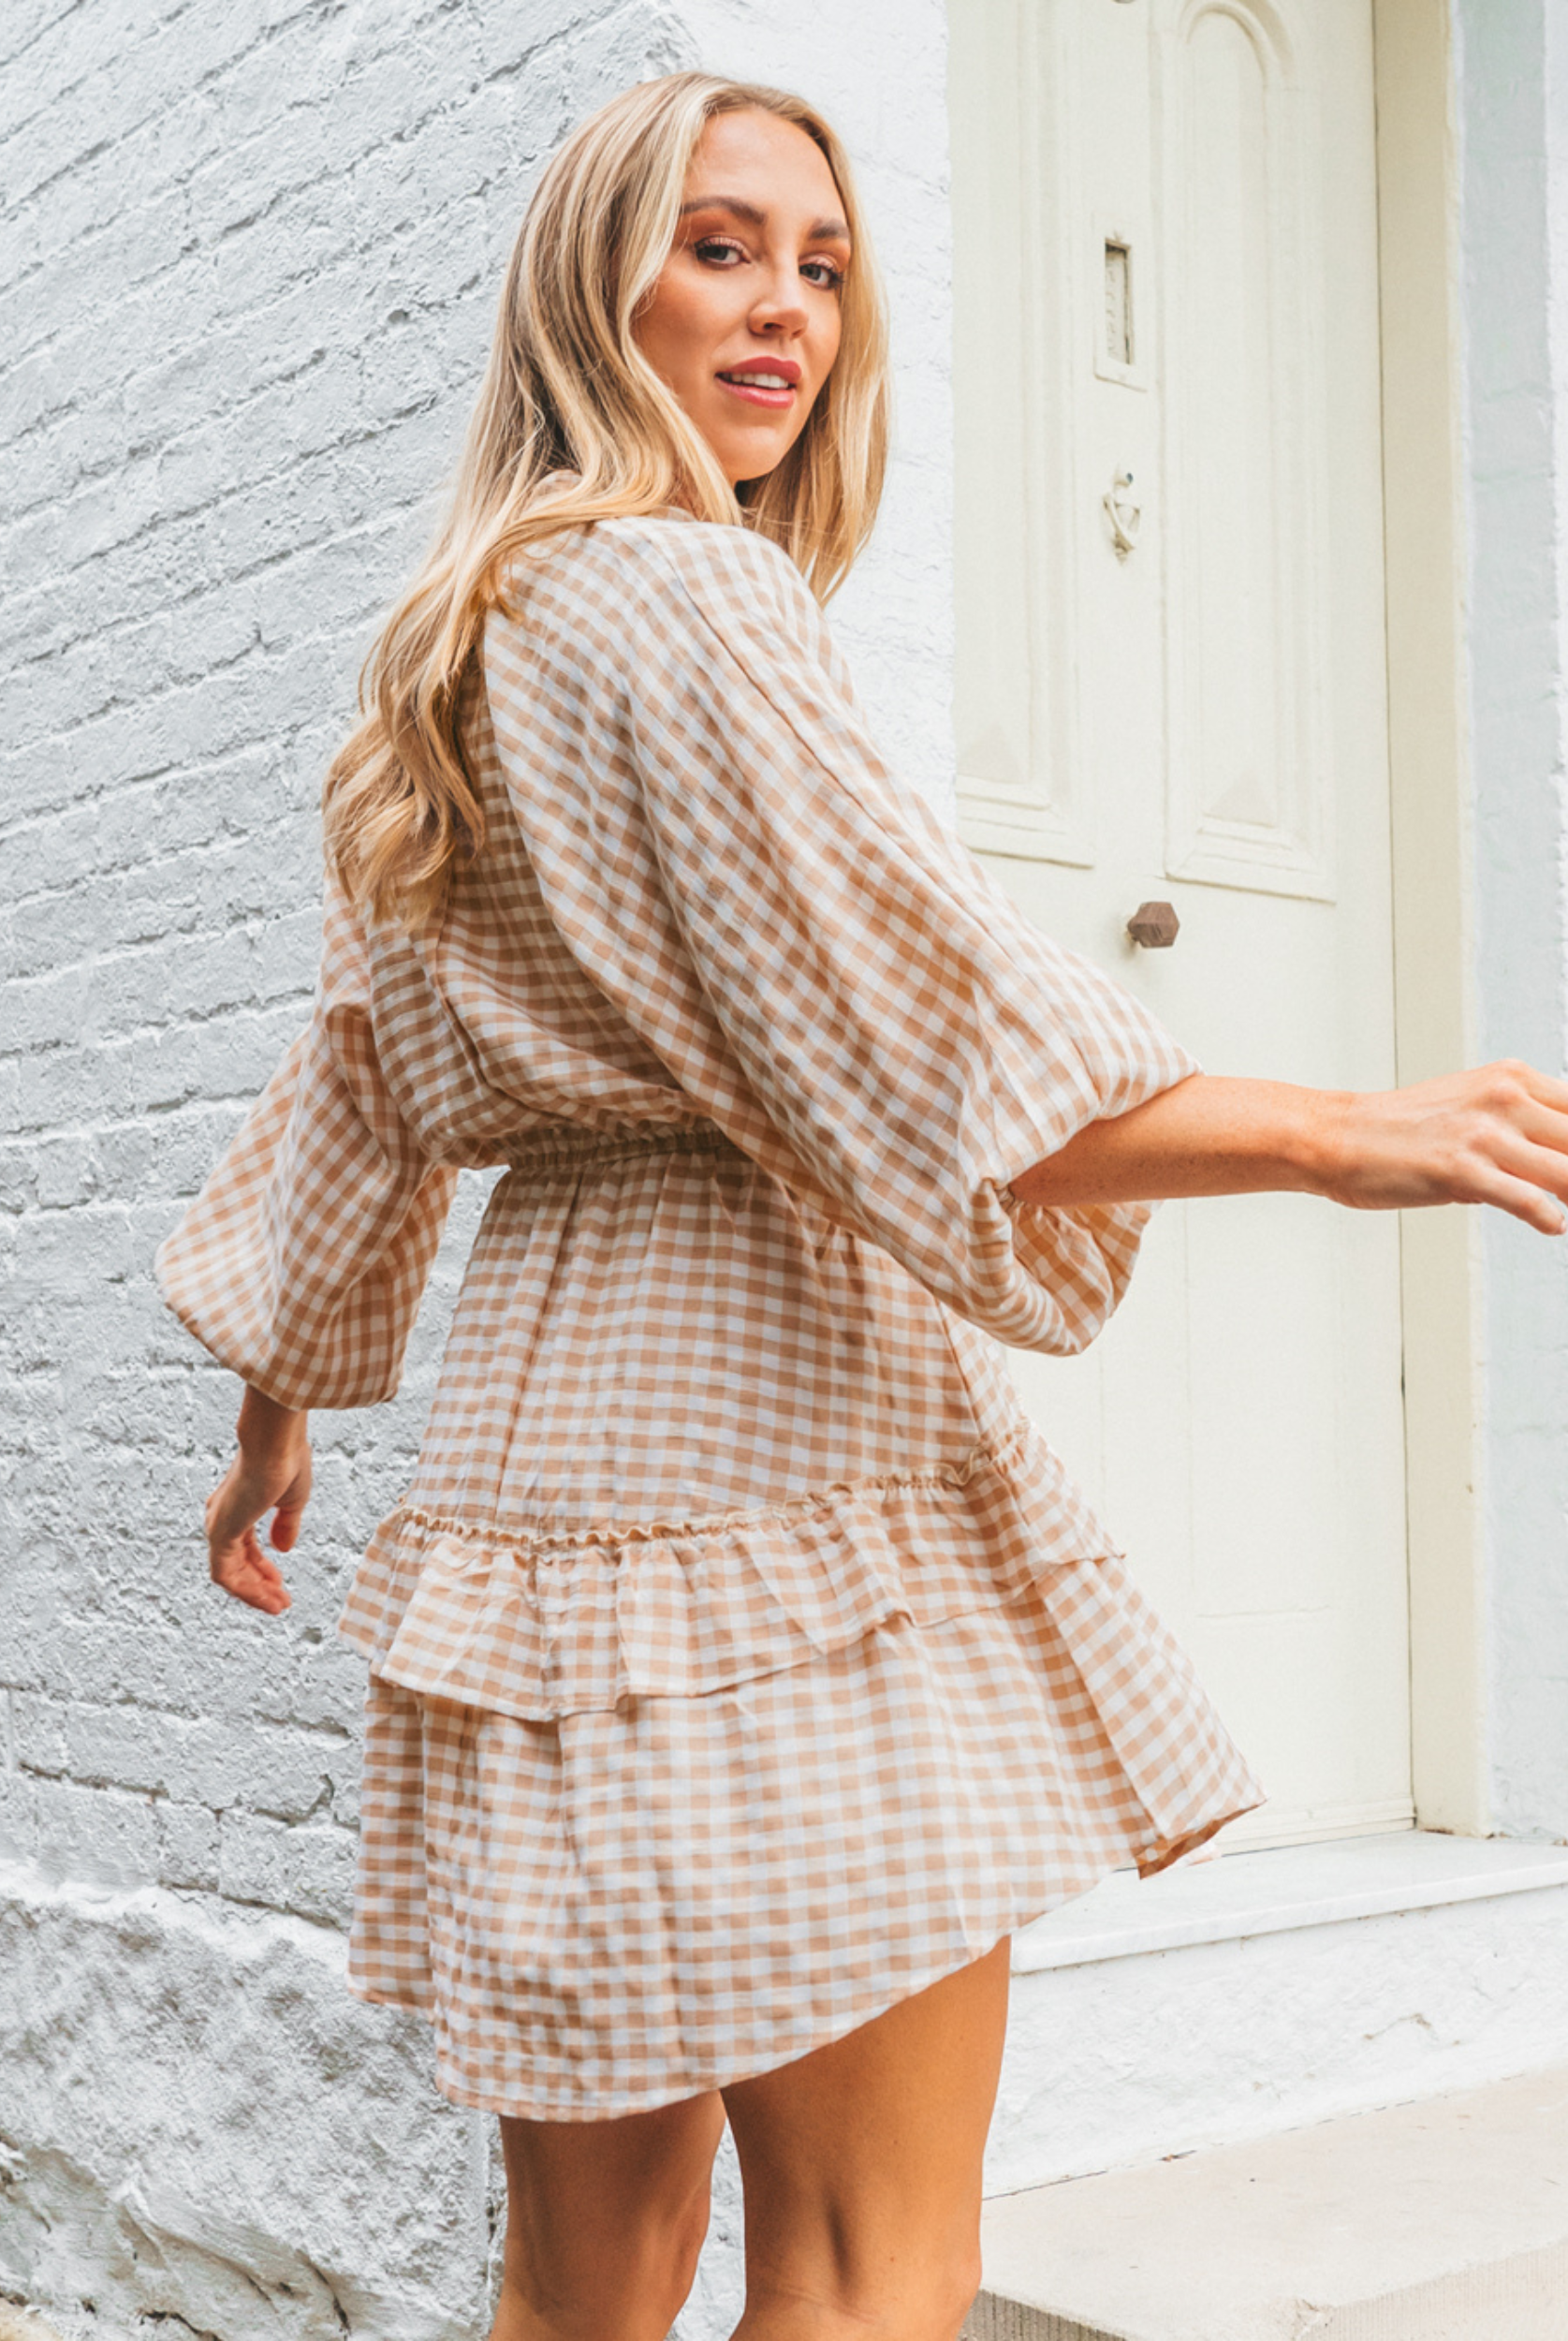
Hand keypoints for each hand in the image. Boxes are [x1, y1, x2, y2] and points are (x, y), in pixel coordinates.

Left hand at [204, 1387, 311, 1615]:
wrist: (276, 1443)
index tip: (280, 1582)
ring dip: (254, 1593)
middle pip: (236, 1563)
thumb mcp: (292, 1500)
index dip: (263, 1568)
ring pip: (229, 1574)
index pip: (245, 1547)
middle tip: (281, 1602)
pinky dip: (246, 1590)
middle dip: (259, 1585)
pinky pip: (226, 1575)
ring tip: (278, 1607)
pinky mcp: (220, 1534)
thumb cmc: (287, 1460)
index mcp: (238, 1505)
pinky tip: (268, 1598)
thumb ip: (285, 1525)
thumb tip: (284, 1548)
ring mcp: (218, 1526)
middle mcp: (222, 1517)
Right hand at [1317, 1060, 1567, 1232]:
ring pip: (1566, 1172)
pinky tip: (1552, 1225)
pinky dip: (1549, 1219)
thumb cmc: (1400, 1127)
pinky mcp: (1463, 1170)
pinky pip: (1530, 1201)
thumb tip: (1556, 1154)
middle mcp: (1504, 1098)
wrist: (1339, 1137)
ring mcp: (1484, 1134)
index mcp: (1510, 1077)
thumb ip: (1518, 1120)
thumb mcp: (1470, 1102)